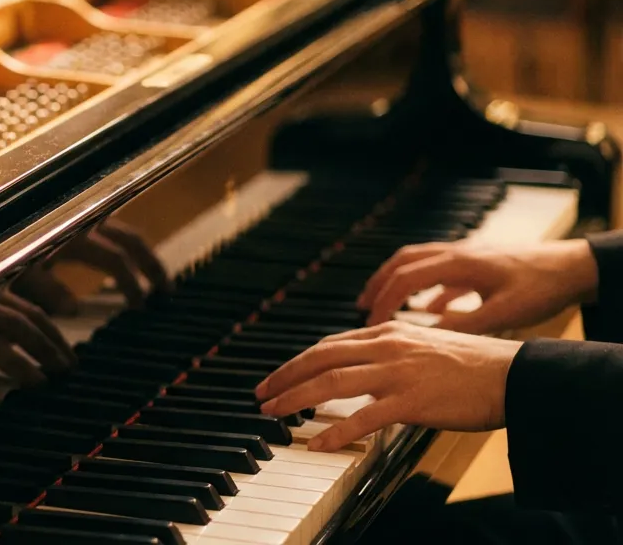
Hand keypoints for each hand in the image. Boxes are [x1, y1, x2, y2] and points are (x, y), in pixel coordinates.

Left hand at [11, 219, 169, 314]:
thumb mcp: (10, 273)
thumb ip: (42, 289)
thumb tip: (74, 309)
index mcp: (68, 233)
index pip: (115, 258)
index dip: (131, 282)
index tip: (142, 306)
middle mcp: (76, 221)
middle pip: (127, 238)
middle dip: (149, 263)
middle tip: (166, 290)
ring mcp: (72, 218)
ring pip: (116, 230)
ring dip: (136, 254)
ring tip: (150, 278)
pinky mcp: (65, 221)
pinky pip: (101, 229)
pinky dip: (116, 247)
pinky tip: (116, 265)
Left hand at [255, 321, 522, 450]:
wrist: (516, 374)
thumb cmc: (474, 365)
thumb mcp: (424, 346)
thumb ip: (390, 354)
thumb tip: (361, 368)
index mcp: (388, 333)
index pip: (329, 345)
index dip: (298, 362)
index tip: (277, 377)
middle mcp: (387, 346)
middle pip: (320, 358)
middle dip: (284, 377)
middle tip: (261, 396)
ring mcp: (398, 373)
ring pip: (332, 382)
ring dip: (296, 399)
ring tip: (274, 414)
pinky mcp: (412, 400)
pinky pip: (363, 417)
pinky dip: (335, 431)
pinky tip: (316, 444)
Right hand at [358, 239, 598, 333]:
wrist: (572, 266)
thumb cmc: (542, 286)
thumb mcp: (503, 312)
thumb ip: (463, 324)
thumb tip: (427, 335)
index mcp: (458, 263)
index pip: (405, 279)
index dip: (383, 301)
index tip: (370, 323)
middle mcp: (455, 253)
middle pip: (401, 263)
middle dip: (377, 285)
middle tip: (361, 307)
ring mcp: (463, 254)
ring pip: (415, 262)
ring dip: (394, 281)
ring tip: (380, 302)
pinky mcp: (474, 262)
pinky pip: (436, 270)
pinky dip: (422, 287)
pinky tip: (425, 308)